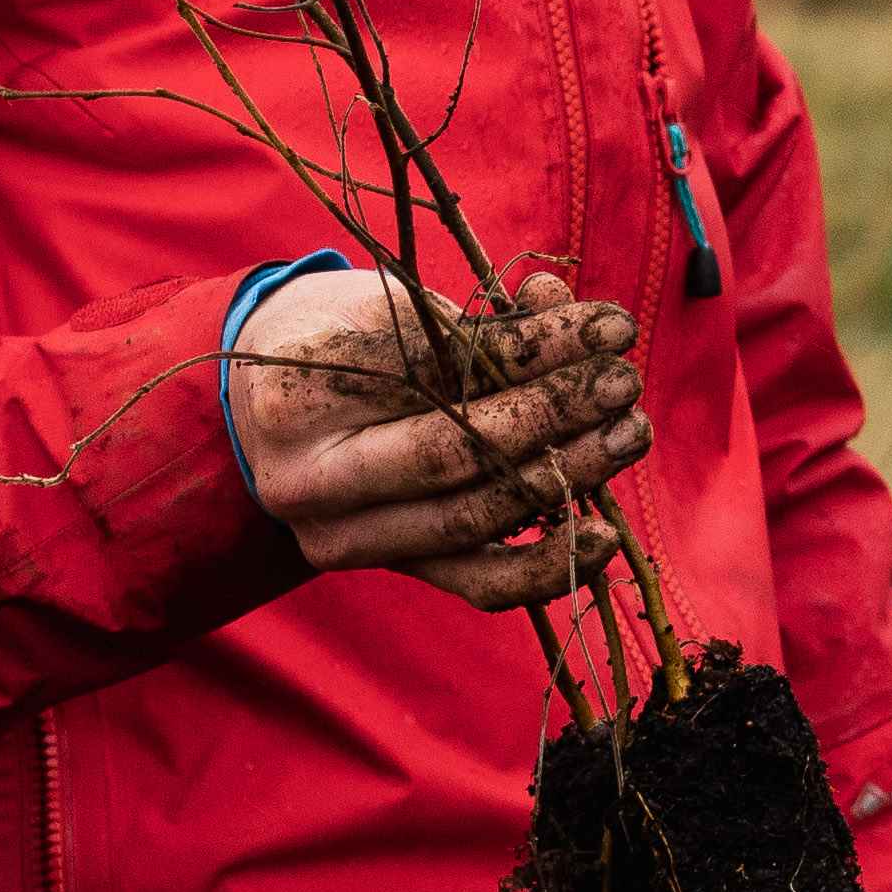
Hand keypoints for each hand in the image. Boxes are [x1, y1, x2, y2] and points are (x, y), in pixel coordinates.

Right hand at [232, 258, 644, 607]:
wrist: (262, 412)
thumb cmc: (340, 340)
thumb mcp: (391, 308)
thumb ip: (482, 319)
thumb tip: (574, 313)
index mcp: (298, 391)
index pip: (437, 369)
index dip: (536, 348)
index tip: (612, 327)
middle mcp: (309, 476)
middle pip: (451, 449)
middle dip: (555, 413)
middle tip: (625, 382)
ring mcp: (345, 536)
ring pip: (471, 517)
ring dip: (566, 475)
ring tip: (629, 432)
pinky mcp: (387, 570)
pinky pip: (476, 584)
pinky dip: (547, 568)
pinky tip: (605, 538)